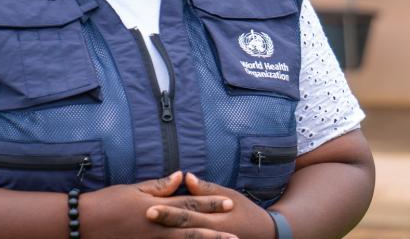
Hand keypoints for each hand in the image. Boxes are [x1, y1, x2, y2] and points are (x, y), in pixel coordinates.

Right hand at [81, 170, 236, 238]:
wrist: (83, 224)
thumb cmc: (108, 203)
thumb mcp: (134, 190)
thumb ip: (160, 186)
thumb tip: (181, 176)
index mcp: (157, 207)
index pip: (189, 205)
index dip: (210, 204)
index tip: (229, 204)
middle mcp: (157, 226)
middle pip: (192, 229)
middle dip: (215, 231)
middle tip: (236, 233)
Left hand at [146, 173, 273, 238]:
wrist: (265, 235)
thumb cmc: (245, 212)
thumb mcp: (230, 196)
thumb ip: (206, 189)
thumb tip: (186, 177)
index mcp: (215, 219)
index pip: (187, 214)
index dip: (168, 211)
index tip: (149, 207)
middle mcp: (211, 234)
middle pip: (182, 230)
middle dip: (163, 224)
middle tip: (144, 216)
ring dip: (166, 238)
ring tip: (145, 235)